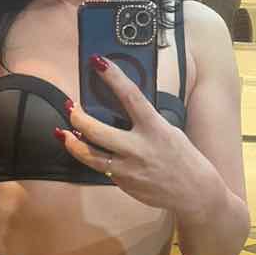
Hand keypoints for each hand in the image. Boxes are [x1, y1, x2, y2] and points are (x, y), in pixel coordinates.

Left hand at [57, 55, 200, 210]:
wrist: (194, 192)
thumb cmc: (181, 156)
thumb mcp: (168, 131)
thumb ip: (145, 121)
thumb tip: (120, 106)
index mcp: (155, 127)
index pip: (131, 96)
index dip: (113, 77)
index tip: (97, 62)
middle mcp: (139, 148)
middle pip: (97, 130)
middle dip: (77, 116)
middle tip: (69, 106)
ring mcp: (129, 168)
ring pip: (90, 155)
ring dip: (71, 142)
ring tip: (61, 132)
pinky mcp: (124, 184)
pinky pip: (102, 169)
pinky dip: (92, 158)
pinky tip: (84, 150)